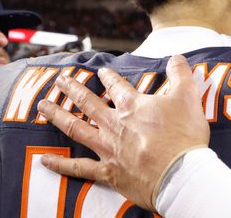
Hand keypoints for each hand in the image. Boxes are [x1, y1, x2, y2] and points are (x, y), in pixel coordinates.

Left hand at [36, 54, 210, 210]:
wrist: (178, 172)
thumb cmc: (183, 135)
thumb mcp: (188, 97)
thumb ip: (180, 74)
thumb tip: (176, 57)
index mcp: (133, 105)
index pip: (116, 86)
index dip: (108, 76)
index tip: (101, 70)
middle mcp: (115, 124)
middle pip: (88, 102)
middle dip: (72, 89)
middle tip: (60, 80)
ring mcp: (108, 148)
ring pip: (75, 128)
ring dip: (57, 116)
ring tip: (43, 106)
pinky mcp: (108, 172)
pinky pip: (78, 167)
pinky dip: (60, 165)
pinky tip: (44, 160)